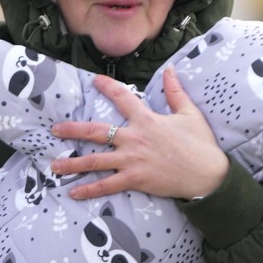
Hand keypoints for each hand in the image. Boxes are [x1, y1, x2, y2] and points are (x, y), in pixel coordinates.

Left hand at [50, 67, 228, 200]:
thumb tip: (169, 70)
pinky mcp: (135, 179)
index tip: (94, 80)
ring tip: (54, 166)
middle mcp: (134, 138)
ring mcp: (132, 160)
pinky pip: (107, 185)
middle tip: (55, 130)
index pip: (123, 97)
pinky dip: (89, 189)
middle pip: (96, 132)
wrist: (208, 175)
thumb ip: (175, 92)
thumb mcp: (189, 114)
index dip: (107, 87)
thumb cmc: (200, 144)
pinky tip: (73, 192)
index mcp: (147, 120)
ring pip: (95, 160)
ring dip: (73, 163)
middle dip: (73, 130)